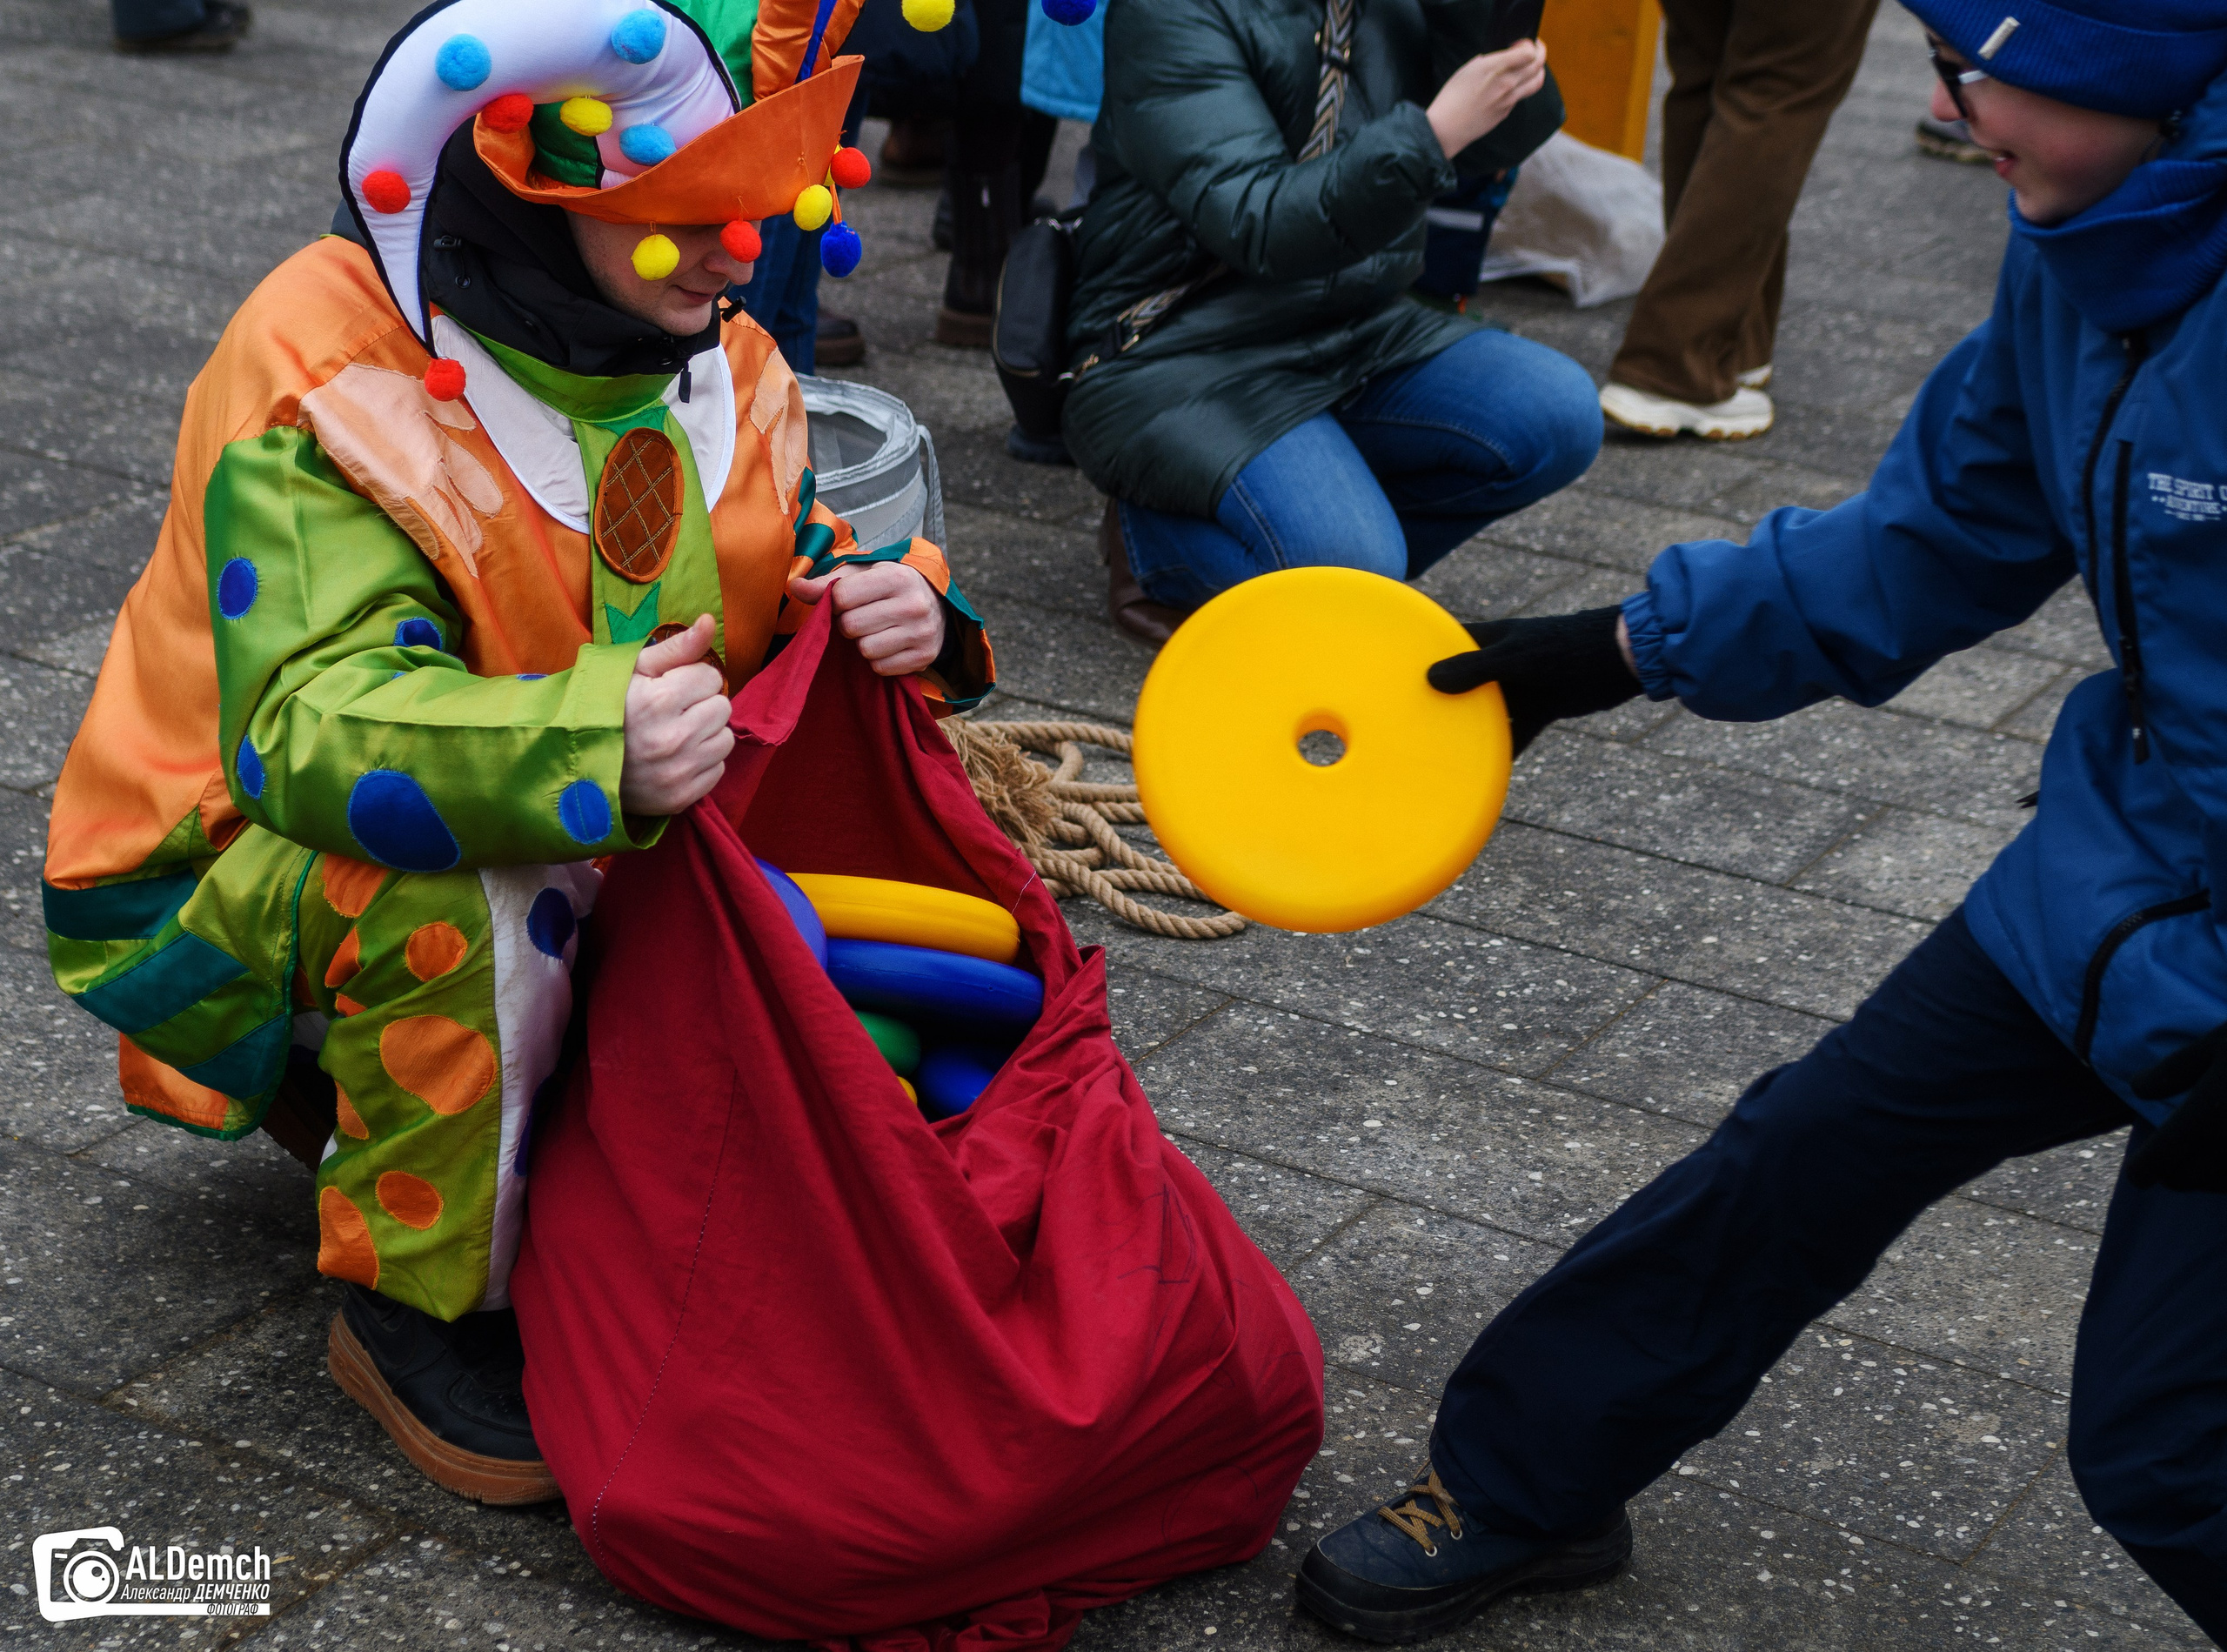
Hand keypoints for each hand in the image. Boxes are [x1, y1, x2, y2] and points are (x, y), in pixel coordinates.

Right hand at [620, 615, 733, 815]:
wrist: (575, 763)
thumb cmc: (605, 708)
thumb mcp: (633, 669)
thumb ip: (677, 647)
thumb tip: (711, 621)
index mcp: (659, 701)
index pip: (710, 677)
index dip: (691, 678)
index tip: (669, 688)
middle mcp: (673, 739)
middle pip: (722, 707)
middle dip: (701, 704)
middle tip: (673, 711)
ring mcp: (678, 772)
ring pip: (725, 739)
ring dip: (706, 733)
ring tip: (676, 733)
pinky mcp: (680, 797)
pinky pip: (718, 770)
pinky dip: (702, 762)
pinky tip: (676, 757)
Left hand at [786, 560, 947, 675]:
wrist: (935, 603)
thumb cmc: (889, 586)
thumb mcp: (862, 574)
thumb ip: (827, 582)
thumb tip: (795, 587)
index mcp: (897, 577)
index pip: (842, 596)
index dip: (836, 601)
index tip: (847, 601)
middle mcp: (914, 605)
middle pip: (851, 626)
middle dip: (849, 624)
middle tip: (863, 617)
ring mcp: (922, 633)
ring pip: (866, 650)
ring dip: (863, 643)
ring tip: (877, 630)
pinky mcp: (925, 657)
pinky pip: (881, 668)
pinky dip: (878, 660)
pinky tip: (889, 645)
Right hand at [1426, 39, 1548, 158]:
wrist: (1448, 127)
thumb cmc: (1452, 96)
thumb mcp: (1469, 68)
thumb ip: (1490, 60)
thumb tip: (1505, 57)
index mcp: (1496, 68)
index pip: (1529, 52)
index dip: (1529, 44)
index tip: (1522, 43)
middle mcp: (1507, 83)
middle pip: (1538, 65)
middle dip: (1540, 53)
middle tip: (1536, 50)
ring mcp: (1509, 100)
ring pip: (1537, 82)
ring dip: (1538, 71)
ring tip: (1532, 67)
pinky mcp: (1507, 112)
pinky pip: (1522, 96)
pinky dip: (1522, 87)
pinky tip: (1511, 85)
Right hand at [1427, 605, 1640, 753]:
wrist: (1622, 660)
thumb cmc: (1568, 648)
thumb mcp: (1519, 658)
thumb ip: (1476, 669)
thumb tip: (1430, 681)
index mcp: (1492, 639)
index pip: (1449, 641)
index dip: (1423, 652)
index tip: (1393, 670)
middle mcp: (1502, 662)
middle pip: (1463, 681)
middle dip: (1441, 697)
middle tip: (1407, 718)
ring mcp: (1522, 686)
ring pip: (1488, 711)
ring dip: (1470, 728)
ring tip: (1438, 749)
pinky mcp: (1542, 708)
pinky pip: (1516, 733)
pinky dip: (1505, 750)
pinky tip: (1484, 772)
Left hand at [2127, 1022, 2226, 1191]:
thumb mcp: (2217, 1045)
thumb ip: (2174, 1070)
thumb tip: (2137, 1090)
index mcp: (2207, 1115)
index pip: (2157, 1166)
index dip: (2142, 1170)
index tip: (2140, 1167)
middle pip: (2185, 1181)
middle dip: (2172, 1169)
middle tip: (2176, 1145)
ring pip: (2216, 1185)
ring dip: (2205, 1172)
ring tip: (2208, 1140)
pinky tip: (2226, 1143)